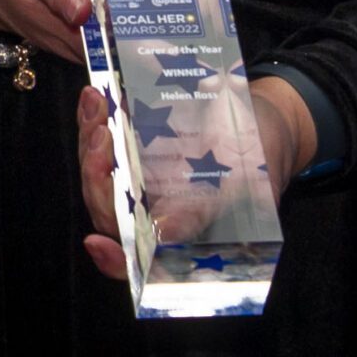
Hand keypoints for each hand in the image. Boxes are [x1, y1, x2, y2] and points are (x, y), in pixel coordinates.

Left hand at [76, 74, 316, 281]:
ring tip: (96, 107)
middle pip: (108, 209)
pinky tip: (93, 96)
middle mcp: (152, 211)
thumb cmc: (260, 159)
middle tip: (101, 137)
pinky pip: (105, 141)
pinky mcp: (133, 147)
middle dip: (96, 175)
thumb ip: (205, 209)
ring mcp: (139, 179)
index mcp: (179, 231)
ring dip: (90, 140)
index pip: (137, 260)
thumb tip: (165, 233)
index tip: (97, 243)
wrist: (266, 119)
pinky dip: (94, 119)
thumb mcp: (243, 182)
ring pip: (99, 173)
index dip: (113, 259)